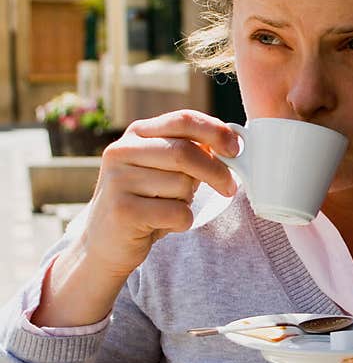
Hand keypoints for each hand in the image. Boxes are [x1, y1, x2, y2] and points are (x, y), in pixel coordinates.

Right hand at [79, 109, 239, 277]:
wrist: (106, 242)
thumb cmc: (146, 201)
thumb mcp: (164, 168)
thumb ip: (191, 152)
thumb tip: (233, 145)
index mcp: (137, 133)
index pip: (183, 120)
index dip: (215, 131)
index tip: (235, 148)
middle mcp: (122, 151)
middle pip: (185, 152)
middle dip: (216, 171)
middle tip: (229, 187)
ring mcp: (118, 181)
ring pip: (182, 185)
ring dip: (188, 201)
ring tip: (169, 207)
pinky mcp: (123, 211)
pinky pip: (177, 213)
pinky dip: (182, 221)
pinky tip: (163, 224)